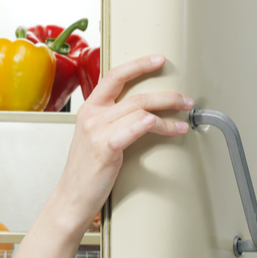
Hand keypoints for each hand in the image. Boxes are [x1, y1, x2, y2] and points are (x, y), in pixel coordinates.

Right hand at [54, 54, 191, 228]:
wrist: (72, 197)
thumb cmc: (86, 170)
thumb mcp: (94, 137)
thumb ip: (112, 120)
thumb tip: (143, 112)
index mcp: (89, 109)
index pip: (115, 76)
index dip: (138, 65)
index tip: (158, 60)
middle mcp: (92, 116)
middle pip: (136, 95)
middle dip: (166, 96)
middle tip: (185, 100)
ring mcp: (97, 132)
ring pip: (140, 112)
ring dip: (167, 116)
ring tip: (182, 123)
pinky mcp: (104, 149)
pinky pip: (131, 130)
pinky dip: (147, 125)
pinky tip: (160, 125)